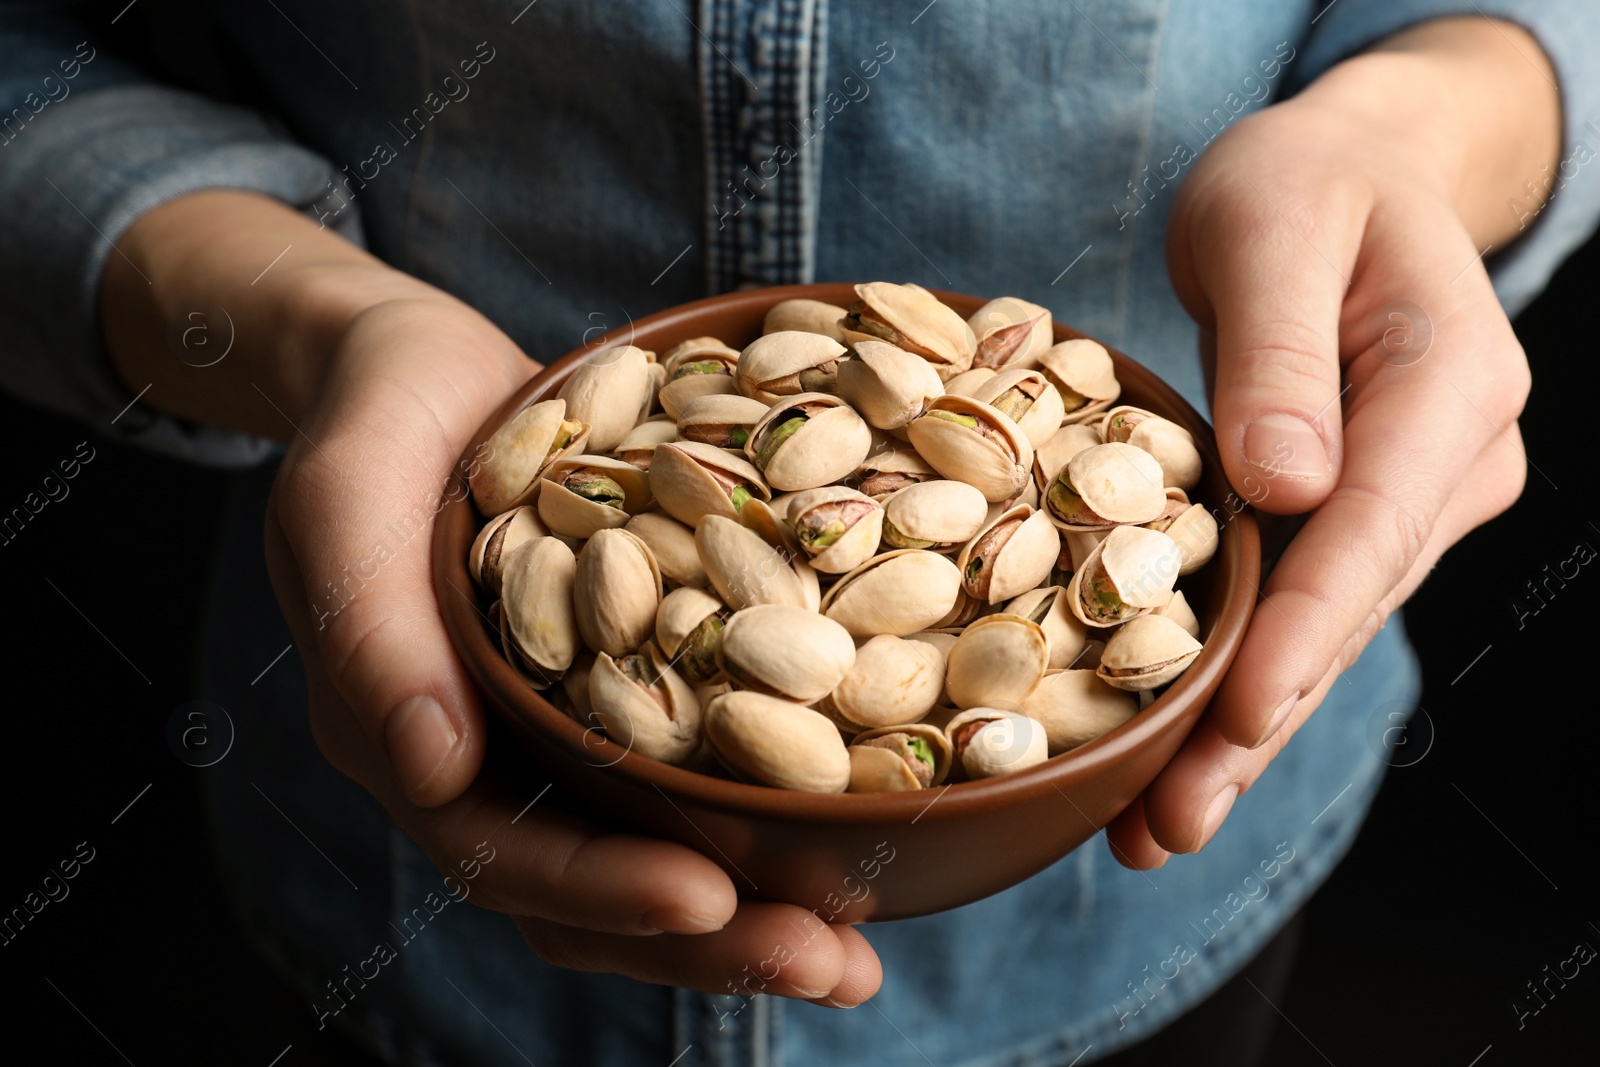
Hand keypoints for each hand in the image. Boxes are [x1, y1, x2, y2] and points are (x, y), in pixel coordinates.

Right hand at [103, 192, 880, 1004]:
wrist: (422, 376)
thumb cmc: (370, 431)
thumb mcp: (343, 506)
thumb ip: (374, 637)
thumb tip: (433, 772)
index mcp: (416, 746)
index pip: (503, 854)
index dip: (602, 891)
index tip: (708, 900)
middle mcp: (499, 763)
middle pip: (601, 892)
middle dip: (715, 944)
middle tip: (835, 971)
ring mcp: (570, 733)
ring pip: (662, 852)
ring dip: (763, 908)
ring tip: (861, 951)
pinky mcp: (637, 683)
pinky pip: (704, 768)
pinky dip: (777, 809)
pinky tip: (866, 827)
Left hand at [1107, 18, 1556, 863]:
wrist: (1341, 179)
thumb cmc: (1301, 183)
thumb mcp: (1271, 227)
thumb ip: (1279, 352)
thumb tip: (1287, 483)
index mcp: (1450, 385)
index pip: (1373, 529)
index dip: (1304, 631)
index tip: (1236, 717)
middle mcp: (1446, 463)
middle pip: (1345, 612)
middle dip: (1256, 723)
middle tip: (1168, 824)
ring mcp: (1407, 500)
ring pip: (1320, 633)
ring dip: (1239, 735)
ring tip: (1154, 830)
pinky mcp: (1355, 517)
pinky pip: (1295, 610)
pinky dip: (1233, 681)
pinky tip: (1174, 755)